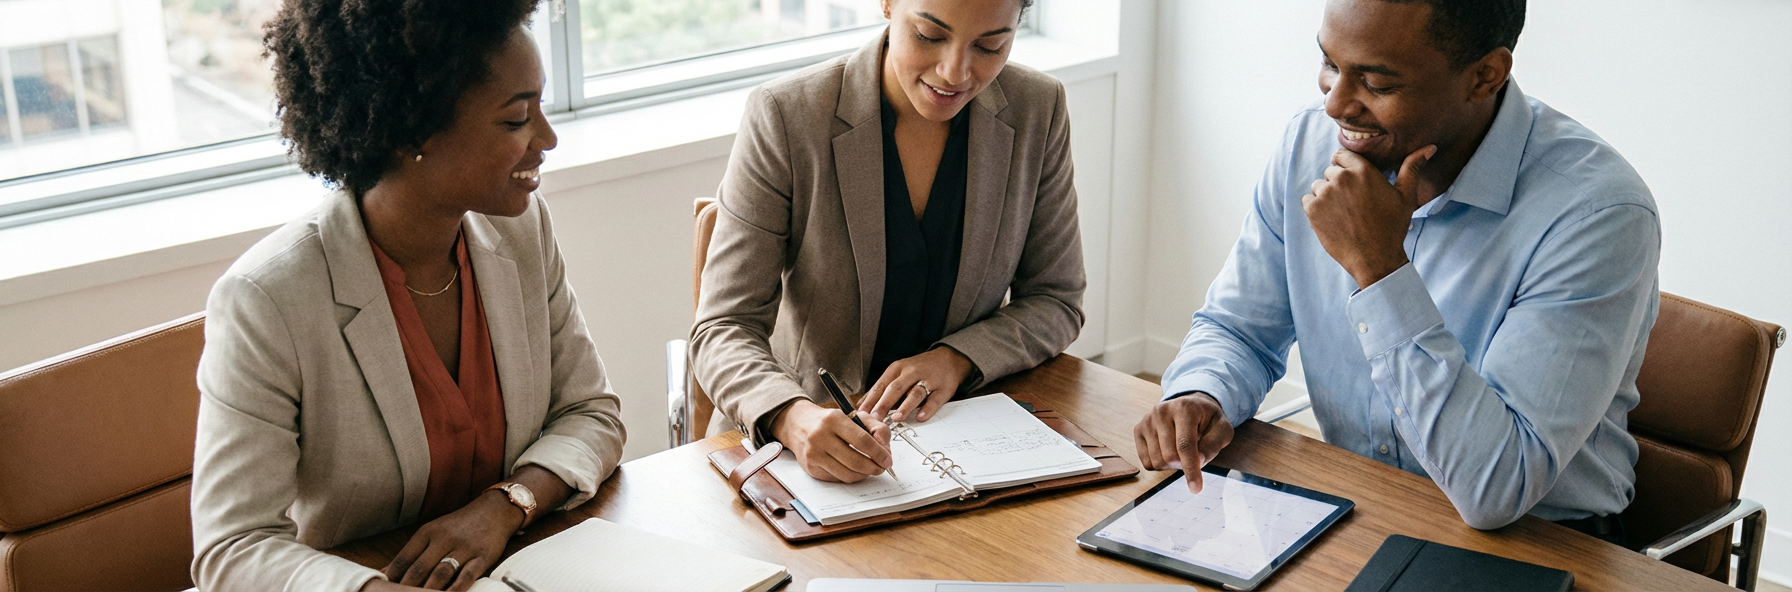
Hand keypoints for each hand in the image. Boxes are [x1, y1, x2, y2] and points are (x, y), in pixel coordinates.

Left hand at [381, 490, 522, 589]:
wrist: (494, 510)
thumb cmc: (459, 526)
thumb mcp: (433, 533)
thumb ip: (412, 553)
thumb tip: (385, 572)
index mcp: (427, 532)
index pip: (403, 559)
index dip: (391, 578)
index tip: (384, 590)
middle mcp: (444, 539)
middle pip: (419, 569)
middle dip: (406, 588)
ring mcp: (464, 548)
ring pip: (441, 574)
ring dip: (428, 590)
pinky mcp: (483, 556)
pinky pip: (467, 576)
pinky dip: (456, 589)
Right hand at [769, 399, 893, 482]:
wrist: (799, 425)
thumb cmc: (831, 421)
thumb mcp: (855, 416)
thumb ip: (876, 428)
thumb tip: (885, 449)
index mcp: (834, 419)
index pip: (862, 440)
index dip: (879, 453)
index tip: (888, 460)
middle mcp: (820, 436)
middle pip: (855, 461)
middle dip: (874, 468)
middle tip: (882, 468)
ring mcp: (814, 454)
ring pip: (847, 474)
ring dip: (864, 474)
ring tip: (869, 468)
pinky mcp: (811, 468)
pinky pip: (837, 478)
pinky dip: (850, 476)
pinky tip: (854, 469)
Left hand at [858, 346, 973, 422]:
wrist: (949, 359)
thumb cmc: (920, 368)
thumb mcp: (898, 372)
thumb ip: (881, 389)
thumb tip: (861, 404)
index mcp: (897, 369)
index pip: (881, 385)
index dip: (870, 400)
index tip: (861, 413)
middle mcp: (912, 372)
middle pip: (895, 388)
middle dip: (884, 404)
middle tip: (874, 418)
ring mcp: (929, 380)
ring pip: (915, 393)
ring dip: (905, 406)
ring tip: (896, 418)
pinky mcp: (943, 388)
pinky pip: (935, 399)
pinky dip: (928, 409)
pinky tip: (921, 417)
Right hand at [1134, 392, 1234, 493]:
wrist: (1190, 406)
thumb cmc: (1207, 420)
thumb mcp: (1222, 430)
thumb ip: (1213, 445)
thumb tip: (1199, 461)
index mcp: (1184, 408)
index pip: (1185, 445)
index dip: (1191, 468)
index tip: (1196, 488)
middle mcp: (1161, 411)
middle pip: (1169, 456)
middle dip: (1183, 465)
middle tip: (1194, 456)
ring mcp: (1147, 420)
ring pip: (1156, 461)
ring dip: (1172, 465)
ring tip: (1181, 451)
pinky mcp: (1138, 429)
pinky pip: (1146, 462)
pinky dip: (1160, 465)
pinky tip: (1168, 451)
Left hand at [1302, 145, 1435, 288]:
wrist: (1375, 258)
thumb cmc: (1392, 227)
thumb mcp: (1406, 196)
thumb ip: (1412, 168)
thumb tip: (1429, 147)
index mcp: (1363, 170)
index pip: (1341, 154)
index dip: (1346, 167)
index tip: (1353, 183)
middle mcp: (1342, 178)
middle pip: (1330, 171)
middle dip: (1338, 183)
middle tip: (1353, 204)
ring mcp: (1325, 194)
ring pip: (1318, 186)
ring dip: (1327, 196)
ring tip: (1344, 214)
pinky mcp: (1313, 210)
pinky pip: (1308, 200)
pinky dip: (1316, 209)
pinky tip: (1333, 220)